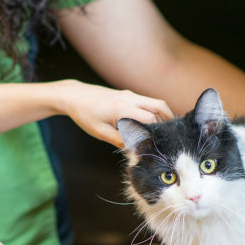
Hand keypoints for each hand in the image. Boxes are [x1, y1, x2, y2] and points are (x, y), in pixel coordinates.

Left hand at [55, 80, 172, 148]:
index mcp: (121, 108)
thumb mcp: (99, 132)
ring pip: (155, 103)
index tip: (156, 144)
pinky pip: (147, 102)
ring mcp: (130, 94)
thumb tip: (135, 150)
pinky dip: (154, 111)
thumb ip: (118, 140)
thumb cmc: (84, 114)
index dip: (155, 132)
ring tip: (164, 131)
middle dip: (167, 121)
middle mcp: (129, 98)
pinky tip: (152, 124)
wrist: (74, 96)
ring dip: (163, 115)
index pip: (149, 119)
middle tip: (170, 136)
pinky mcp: (127, 94)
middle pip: (159, 107)